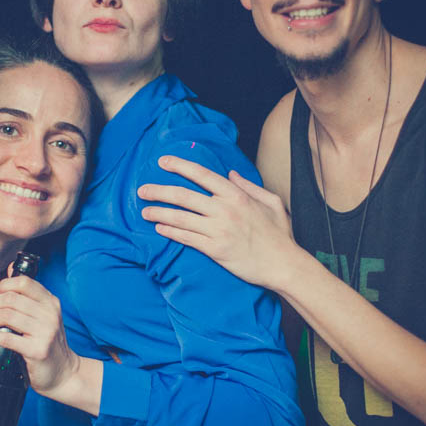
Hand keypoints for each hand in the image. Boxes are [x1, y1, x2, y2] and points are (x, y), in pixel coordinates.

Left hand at [0, 274, 79, 398]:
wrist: (63, 372)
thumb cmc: (48, 342)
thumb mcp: (43, 314)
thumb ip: (28, 294)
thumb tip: (11, 268)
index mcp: (51, 302)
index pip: (23, 283)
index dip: (3, 286)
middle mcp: (50, 314)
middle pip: (11, 299)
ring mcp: (45, 332)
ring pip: (6, 316)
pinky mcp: (37, 350)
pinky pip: (7, 338)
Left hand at [137, 155, 296, 289]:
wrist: (283, 264)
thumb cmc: (279, 234)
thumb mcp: (271, 202)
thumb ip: (249, 186)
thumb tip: (231, 173)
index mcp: (236, 195)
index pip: (202, 175)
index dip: (180, 166)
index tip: (162, 161)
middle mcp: (224, 210)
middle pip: (183, 196)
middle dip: (159, 191)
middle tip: (142, 190)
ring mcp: (218, 230)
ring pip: (180, 218)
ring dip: (159, 213)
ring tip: (144, 212)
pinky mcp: (214, 250)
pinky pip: (186, 238)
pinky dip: (170, 232)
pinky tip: (159, 229)